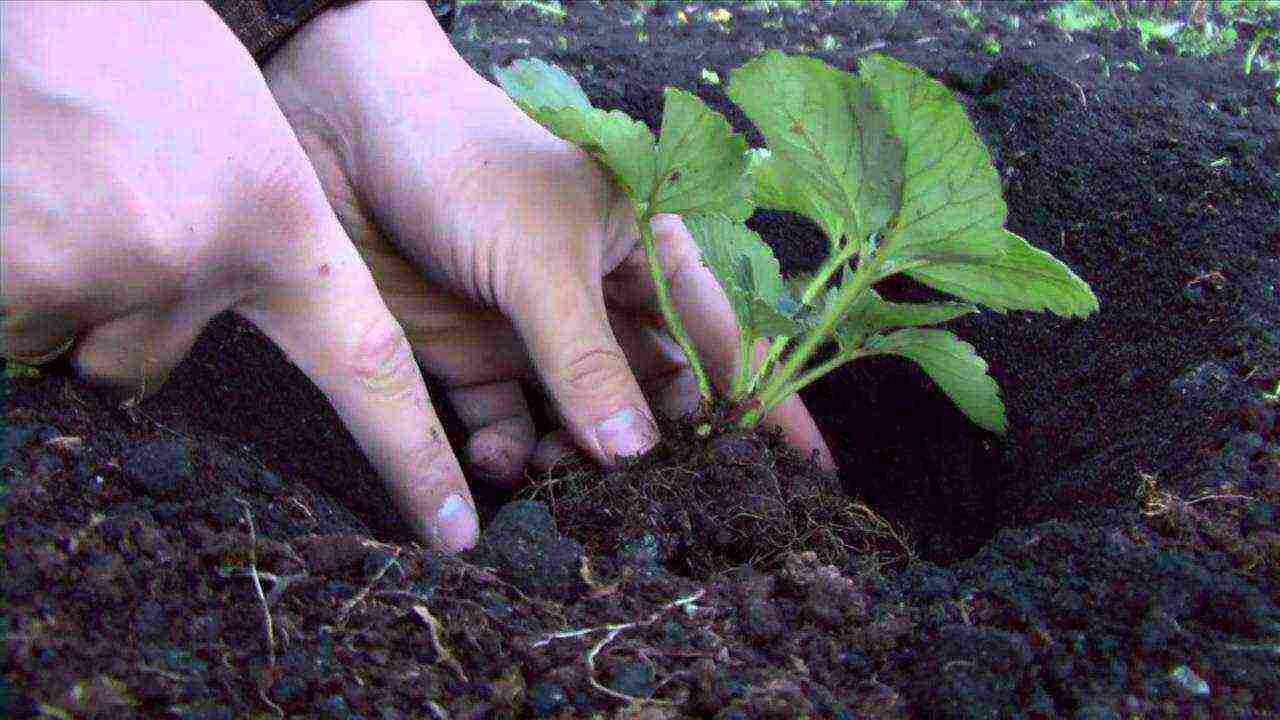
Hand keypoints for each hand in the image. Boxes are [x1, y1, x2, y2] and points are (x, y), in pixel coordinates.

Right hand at [1, 2, 479, 550]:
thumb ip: (244, 255)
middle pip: (148, 363)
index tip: (454, 533)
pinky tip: (28, 194)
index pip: (369, 369)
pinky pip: (15, 325)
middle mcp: (203, 258)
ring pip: (79, 340)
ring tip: (67, 185)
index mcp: (279, 225)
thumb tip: (182, 358)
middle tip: (109, 208)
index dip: (411, 457)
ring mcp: (111, 266)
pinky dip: (12, 277)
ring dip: (64, 283)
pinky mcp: (24, 272)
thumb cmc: (149, 50)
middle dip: (122, 310)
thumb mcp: (242, 143)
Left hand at [261, 2, 834, 482]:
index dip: (766, 402)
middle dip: (662, 452)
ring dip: (580, 464)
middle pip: (652, 394)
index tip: (805, 469)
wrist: (337, 128)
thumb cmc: (463, 156)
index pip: (724, 338)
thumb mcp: (541, 257)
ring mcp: (533, 330)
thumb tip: (638, 453)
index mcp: (645, 251)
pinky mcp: (466, 354)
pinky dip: (508, 455)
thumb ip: (587, 359)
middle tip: (668, 511)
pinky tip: (505, 464)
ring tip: (573, 492)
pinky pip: (503, 424)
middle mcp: (597, 297)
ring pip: (579, 422)